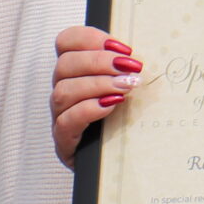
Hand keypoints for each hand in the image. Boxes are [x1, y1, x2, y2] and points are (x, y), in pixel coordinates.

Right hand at [51, 26, 141, 165]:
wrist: (117, 166)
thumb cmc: (125, 122)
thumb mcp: (127, 89)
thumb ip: (127, 68)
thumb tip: (144, 54)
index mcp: (76, 72)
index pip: (66, 41)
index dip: (90, 38)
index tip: (121, 47)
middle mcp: (63, 91)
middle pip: (65, 64)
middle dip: (99, 62)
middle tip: (130, 67)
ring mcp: (60, 117)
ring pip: (64, 91)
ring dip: (98, 85)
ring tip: (126, 88)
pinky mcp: (64, 141)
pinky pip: (66, 121)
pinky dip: (89, 109)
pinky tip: (111, 106)